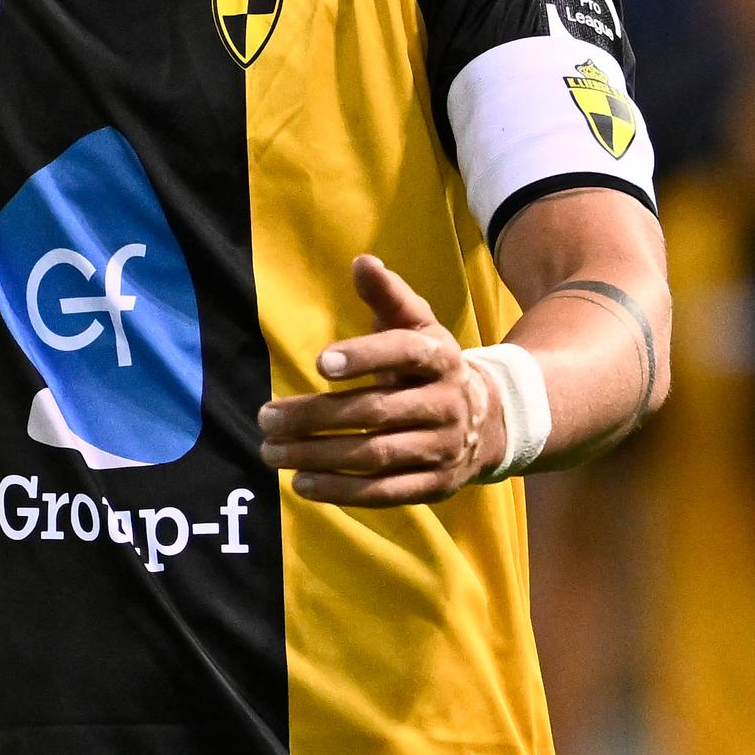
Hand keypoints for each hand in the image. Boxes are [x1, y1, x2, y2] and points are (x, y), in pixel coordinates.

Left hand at [257, 255, 502, 508]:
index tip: (319, 363)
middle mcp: (446, 403)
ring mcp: (442, 448)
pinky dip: (341, 491)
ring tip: (272, 452)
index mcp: (441, 357)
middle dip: (315, 416)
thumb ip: (388, 296)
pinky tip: (303, 483)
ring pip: (375, 455)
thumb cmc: (431, 366)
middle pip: (376, 411)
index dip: (365, 357)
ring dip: (319, 456)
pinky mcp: (435, 485)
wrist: (489, 421)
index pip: (404, 353)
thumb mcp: (418, 326)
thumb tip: (362, 262)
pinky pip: (385, 492)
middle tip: (266, 418)